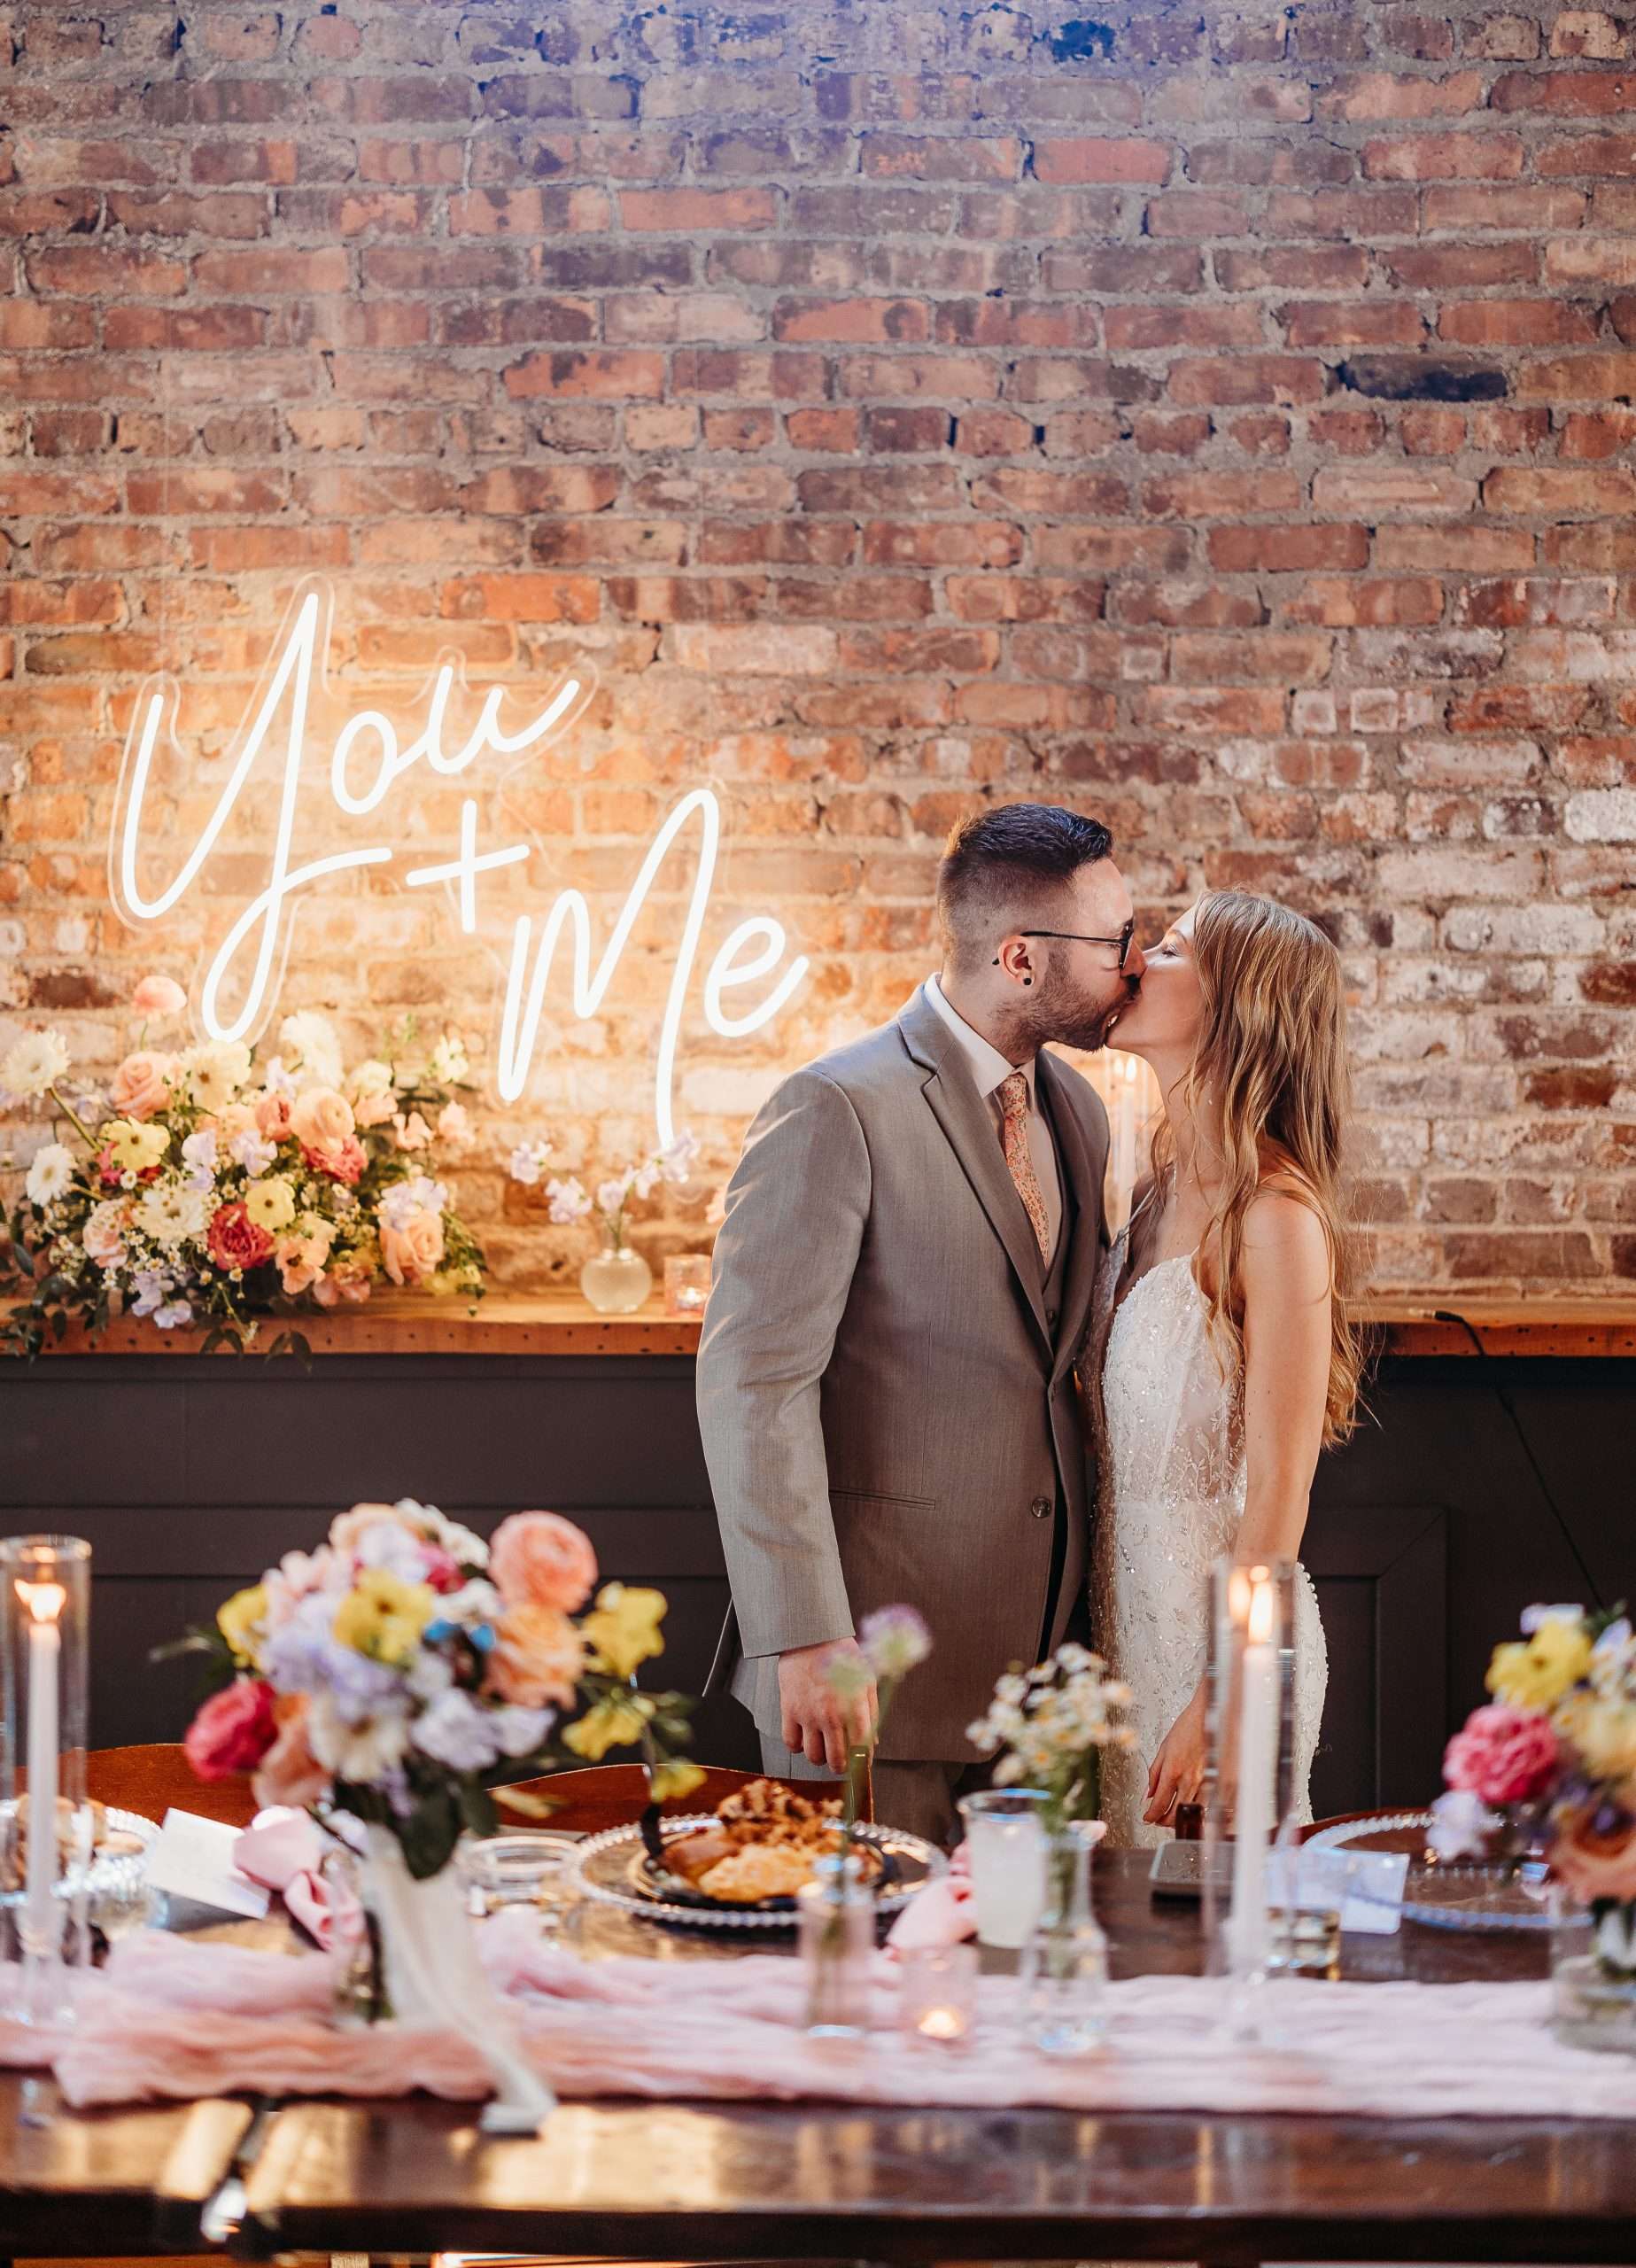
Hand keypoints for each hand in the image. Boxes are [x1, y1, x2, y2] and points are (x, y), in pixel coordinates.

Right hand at [778, 1638, 876, 1772]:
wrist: (810, 1635)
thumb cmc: (841, 1655)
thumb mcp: (865, 1679)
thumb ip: (871, 1712)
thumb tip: (872, 1742)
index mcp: (854, 1706)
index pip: (862, 1748)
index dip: (863, 1762)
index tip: (862, 1765)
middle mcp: (831, 1714)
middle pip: (836, 1760)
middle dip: (841, 1767)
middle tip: (841, 1763)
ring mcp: (808, 1714)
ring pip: (813, 1756)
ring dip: (819, 1757)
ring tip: (822, 1748)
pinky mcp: (789, 1710)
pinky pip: (791, 1743)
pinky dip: (798, 1746)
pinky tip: (804, 1738)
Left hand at [1144, 1683, 1207, 1826]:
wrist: (1207, 1719)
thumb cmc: (1186, 1729)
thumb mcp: (1163, 1749)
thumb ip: (1154, 1774)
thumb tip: (1148, 1793)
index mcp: (1173, 1771)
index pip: (1160, 1804)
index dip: (1151, 1816)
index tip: (1147, 1818)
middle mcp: (1188, 1780)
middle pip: (1175, 1814)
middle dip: (1163, 1821)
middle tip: (1156, 1819)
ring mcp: (1203, 1782)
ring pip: (1190, 1812)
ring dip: (1179, 1818)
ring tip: (1170, 1815)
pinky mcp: (1213, 1781)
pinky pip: (1203, 1804)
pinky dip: (1194, 1810)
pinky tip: (1188, 1808)